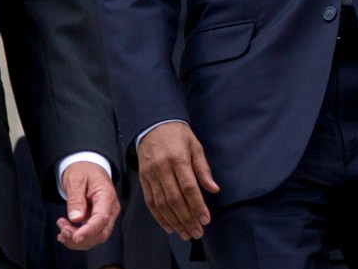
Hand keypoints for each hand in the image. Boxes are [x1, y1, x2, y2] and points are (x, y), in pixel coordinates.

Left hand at [56, 162, 118, 249]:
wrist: (88, 167)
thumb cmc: (84, 170)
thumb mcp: (76, 179)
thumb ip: (76, 198)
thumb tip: (76, 218)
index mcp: (106, 195)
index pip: (102, 218)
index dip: (89, 231)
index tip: (75, 237)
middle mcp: (110, 209)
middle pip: (100, 232)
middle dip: (80, 236)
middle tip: (62, 229)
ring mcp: (106, 216)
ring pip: (95, 238)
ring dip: (76, 239)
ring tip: (61, 227)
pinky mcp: (99, 221)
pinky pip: (91, 235)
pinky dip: (77, 238)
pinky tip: (65, 233)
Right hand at [137, 122, 219, 239]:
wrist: (153, 123)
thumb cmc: (177, 134)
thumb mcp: (195, 145)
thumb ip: (203, 168)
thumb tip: (214, 189)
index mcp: (178, 158)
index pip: (189, 187)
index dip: (197, 206)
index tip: (206, 220)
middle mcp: (162, 168)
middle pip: (175, 199)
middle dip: (187, 219)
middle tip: (197, 232)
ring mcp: (150, 174)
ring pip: (162, 204)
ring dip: (174, 222)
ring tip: (186, 233)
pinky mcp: (143, 178)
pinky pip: (150, 202)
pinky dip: (159, 217)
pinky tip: (169, 226)